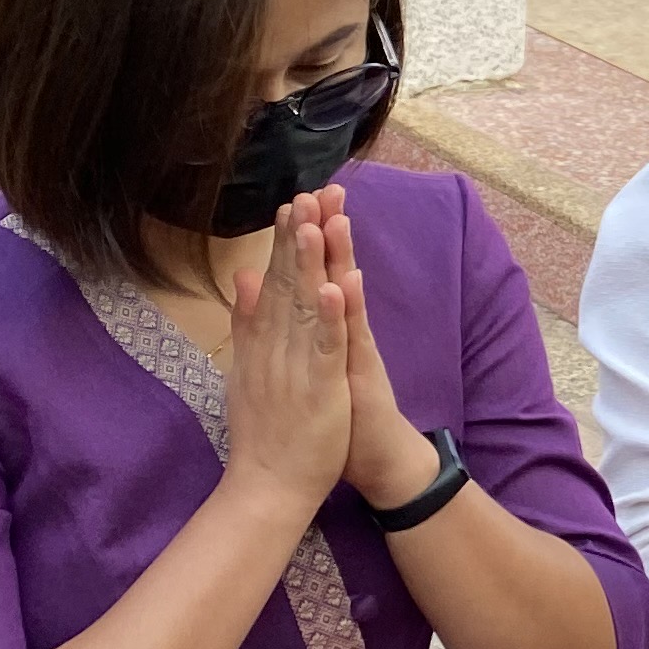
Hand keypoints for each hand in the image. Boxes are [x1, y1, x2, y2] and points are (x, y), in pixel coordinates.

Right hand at [220, 213, 352, 513]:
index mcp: (263, 340)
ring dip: (310, 264)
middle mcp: (275, 345)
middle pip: (287, 283)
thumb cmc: (265, 428)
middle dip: (297, 238)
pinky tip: (337, 285)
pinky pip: (327, 346)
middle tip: (305, 193)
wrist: (266, 486)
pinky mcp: (320, 386)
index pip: (273, 281)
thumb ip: (246, 322)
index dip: (283, 242)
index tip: (291, 203)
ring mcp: (296, 364)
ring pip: (306, 305)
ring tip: (316, 223)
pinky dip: (332, 317)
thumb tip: (243, 276)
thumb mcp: (248, 367)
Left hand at [300, 191, 437, 511]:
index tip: (298, 198)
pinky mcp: (362, 373)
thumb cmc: (342, 416)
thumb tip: (271, 297)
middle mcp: (345, 332)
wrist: (378, 460)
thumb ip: (295, 330)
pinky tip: (346, 281)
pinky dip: (349, 310)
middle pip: (335, 272)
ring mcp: (356, 349)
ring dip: (341, 256)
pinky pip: (353, 337)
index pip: (315, 275)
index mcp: (327, 330)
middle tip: (325, 188)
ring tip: (335, 218)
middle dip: (328, 230)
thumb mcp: (314, 368)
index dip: (306, 238)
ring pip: (347, 296)